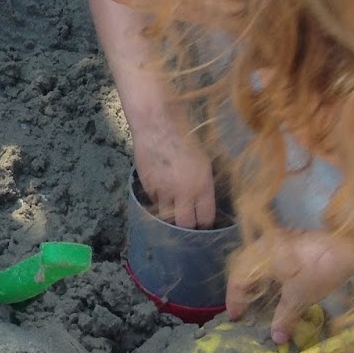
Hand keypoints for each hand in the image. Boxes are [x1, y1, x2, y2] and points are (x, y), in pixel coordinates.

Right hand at [131, 106, 217, 228]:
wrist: (158, 125)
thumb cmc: (185, 137)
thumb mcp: (203, 161)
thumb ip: (203, 185)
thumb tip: (202, 203)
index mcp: (202, 185)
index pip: (205, 218)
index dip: (205, 224)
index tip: (203, 225)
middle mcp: (183, 192)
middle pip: (186, 225)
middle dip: (188, 227)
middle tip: (188, 224)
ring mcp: (163, 191)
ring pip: (167, 216)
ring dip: (171, 215)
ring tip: (174, 210)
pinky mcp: (147, 186)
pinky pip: (154, 201)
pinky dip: (158, 199)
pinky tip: (161, 189)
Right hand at [226, 230, 353, 342]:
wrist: (347, 248)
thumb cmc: (318, 272)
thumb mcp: (300, 298)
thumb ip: (284, 318)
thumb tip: (276, 339)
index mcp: (260, 255)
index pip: (238, 278)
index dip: (235, 299)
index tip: (236, 317)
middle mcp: (264, 242)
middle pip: (243, 265)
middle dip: (241, 287)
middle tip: (243, 307)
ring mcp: (278, 237)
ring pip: (255, 258)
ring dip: (254, 278)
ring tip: (257, 297)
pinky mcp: (291, 238)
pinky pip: (268, 254)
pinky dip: (266, 270)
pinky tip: (276, 283)